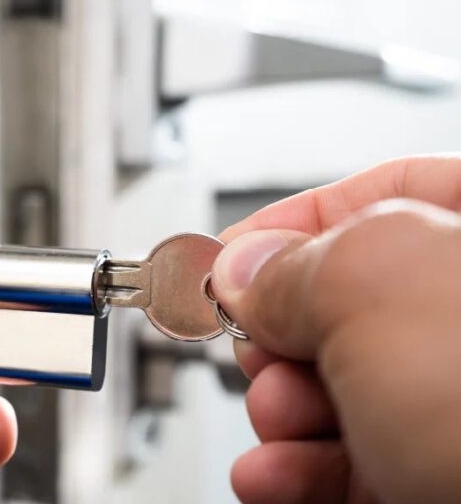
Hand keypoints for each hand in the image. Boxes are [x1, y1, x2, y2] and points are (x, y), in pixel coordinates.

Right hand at [211, 155, 460, 503]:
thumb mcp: (377, 287)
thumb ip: (298, 261)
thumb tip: (245, 270)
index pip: (387, 195)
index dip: (295, 220)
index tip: (231, 255)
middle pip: (352, 303)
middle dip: (283, 332)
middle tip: (255, 346)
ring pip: (346, 391)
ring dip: (281, 410)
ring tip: (273, 422)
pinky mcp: (442, 478)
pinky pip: (354, 461)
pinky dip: (296, 470)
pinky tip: (272, 476)